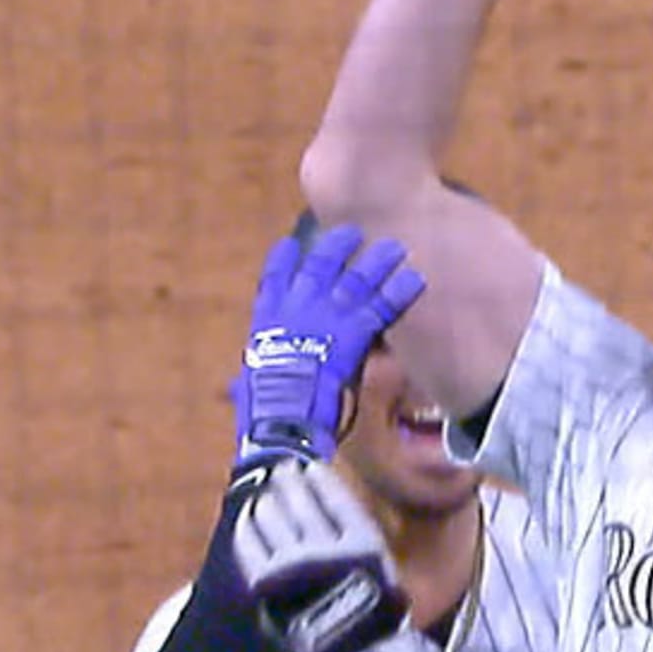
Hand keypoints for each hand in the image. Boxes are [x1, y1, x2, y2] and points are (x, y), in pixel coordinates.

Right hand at [232, 224, 427, 475]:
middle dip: (337, 247)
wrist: (284, 417)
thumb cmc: (262, 409)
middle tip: (352, 234)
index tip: (291, 244)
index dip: (283, 259)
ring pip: (356, 280)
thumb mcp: (249, 385)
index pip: (273, 277)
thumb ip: (252, 377)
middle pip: (320, 266)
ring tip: (395, 248)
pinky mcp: (354, 332)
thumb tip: (235, 390)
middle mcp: (297, 306)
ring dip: (377, 262)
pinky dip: (399, 293)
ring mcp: (327, 315)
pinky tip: (416, 281)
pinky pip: (382, 307)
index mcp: (267, 317)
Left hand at [233, 461, 430, 651]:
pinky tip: (249, 519)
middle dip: (290, 484)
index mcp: (363, 543)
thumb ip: (354, 529)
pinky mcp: (266, 580)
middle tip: (283, 473)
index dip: (319, 479)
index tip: (309, 468)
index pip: (335, 498)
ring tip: (267, 497)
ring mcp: (294, 563)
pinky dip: (248, 527)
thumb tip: (320, 487)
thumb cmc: (368, 612)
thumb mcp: (378, 568)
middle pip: (301, 502)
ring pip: (273, 516)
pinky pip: (251, 542)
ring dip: (269, 501)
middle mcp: (328, 548)